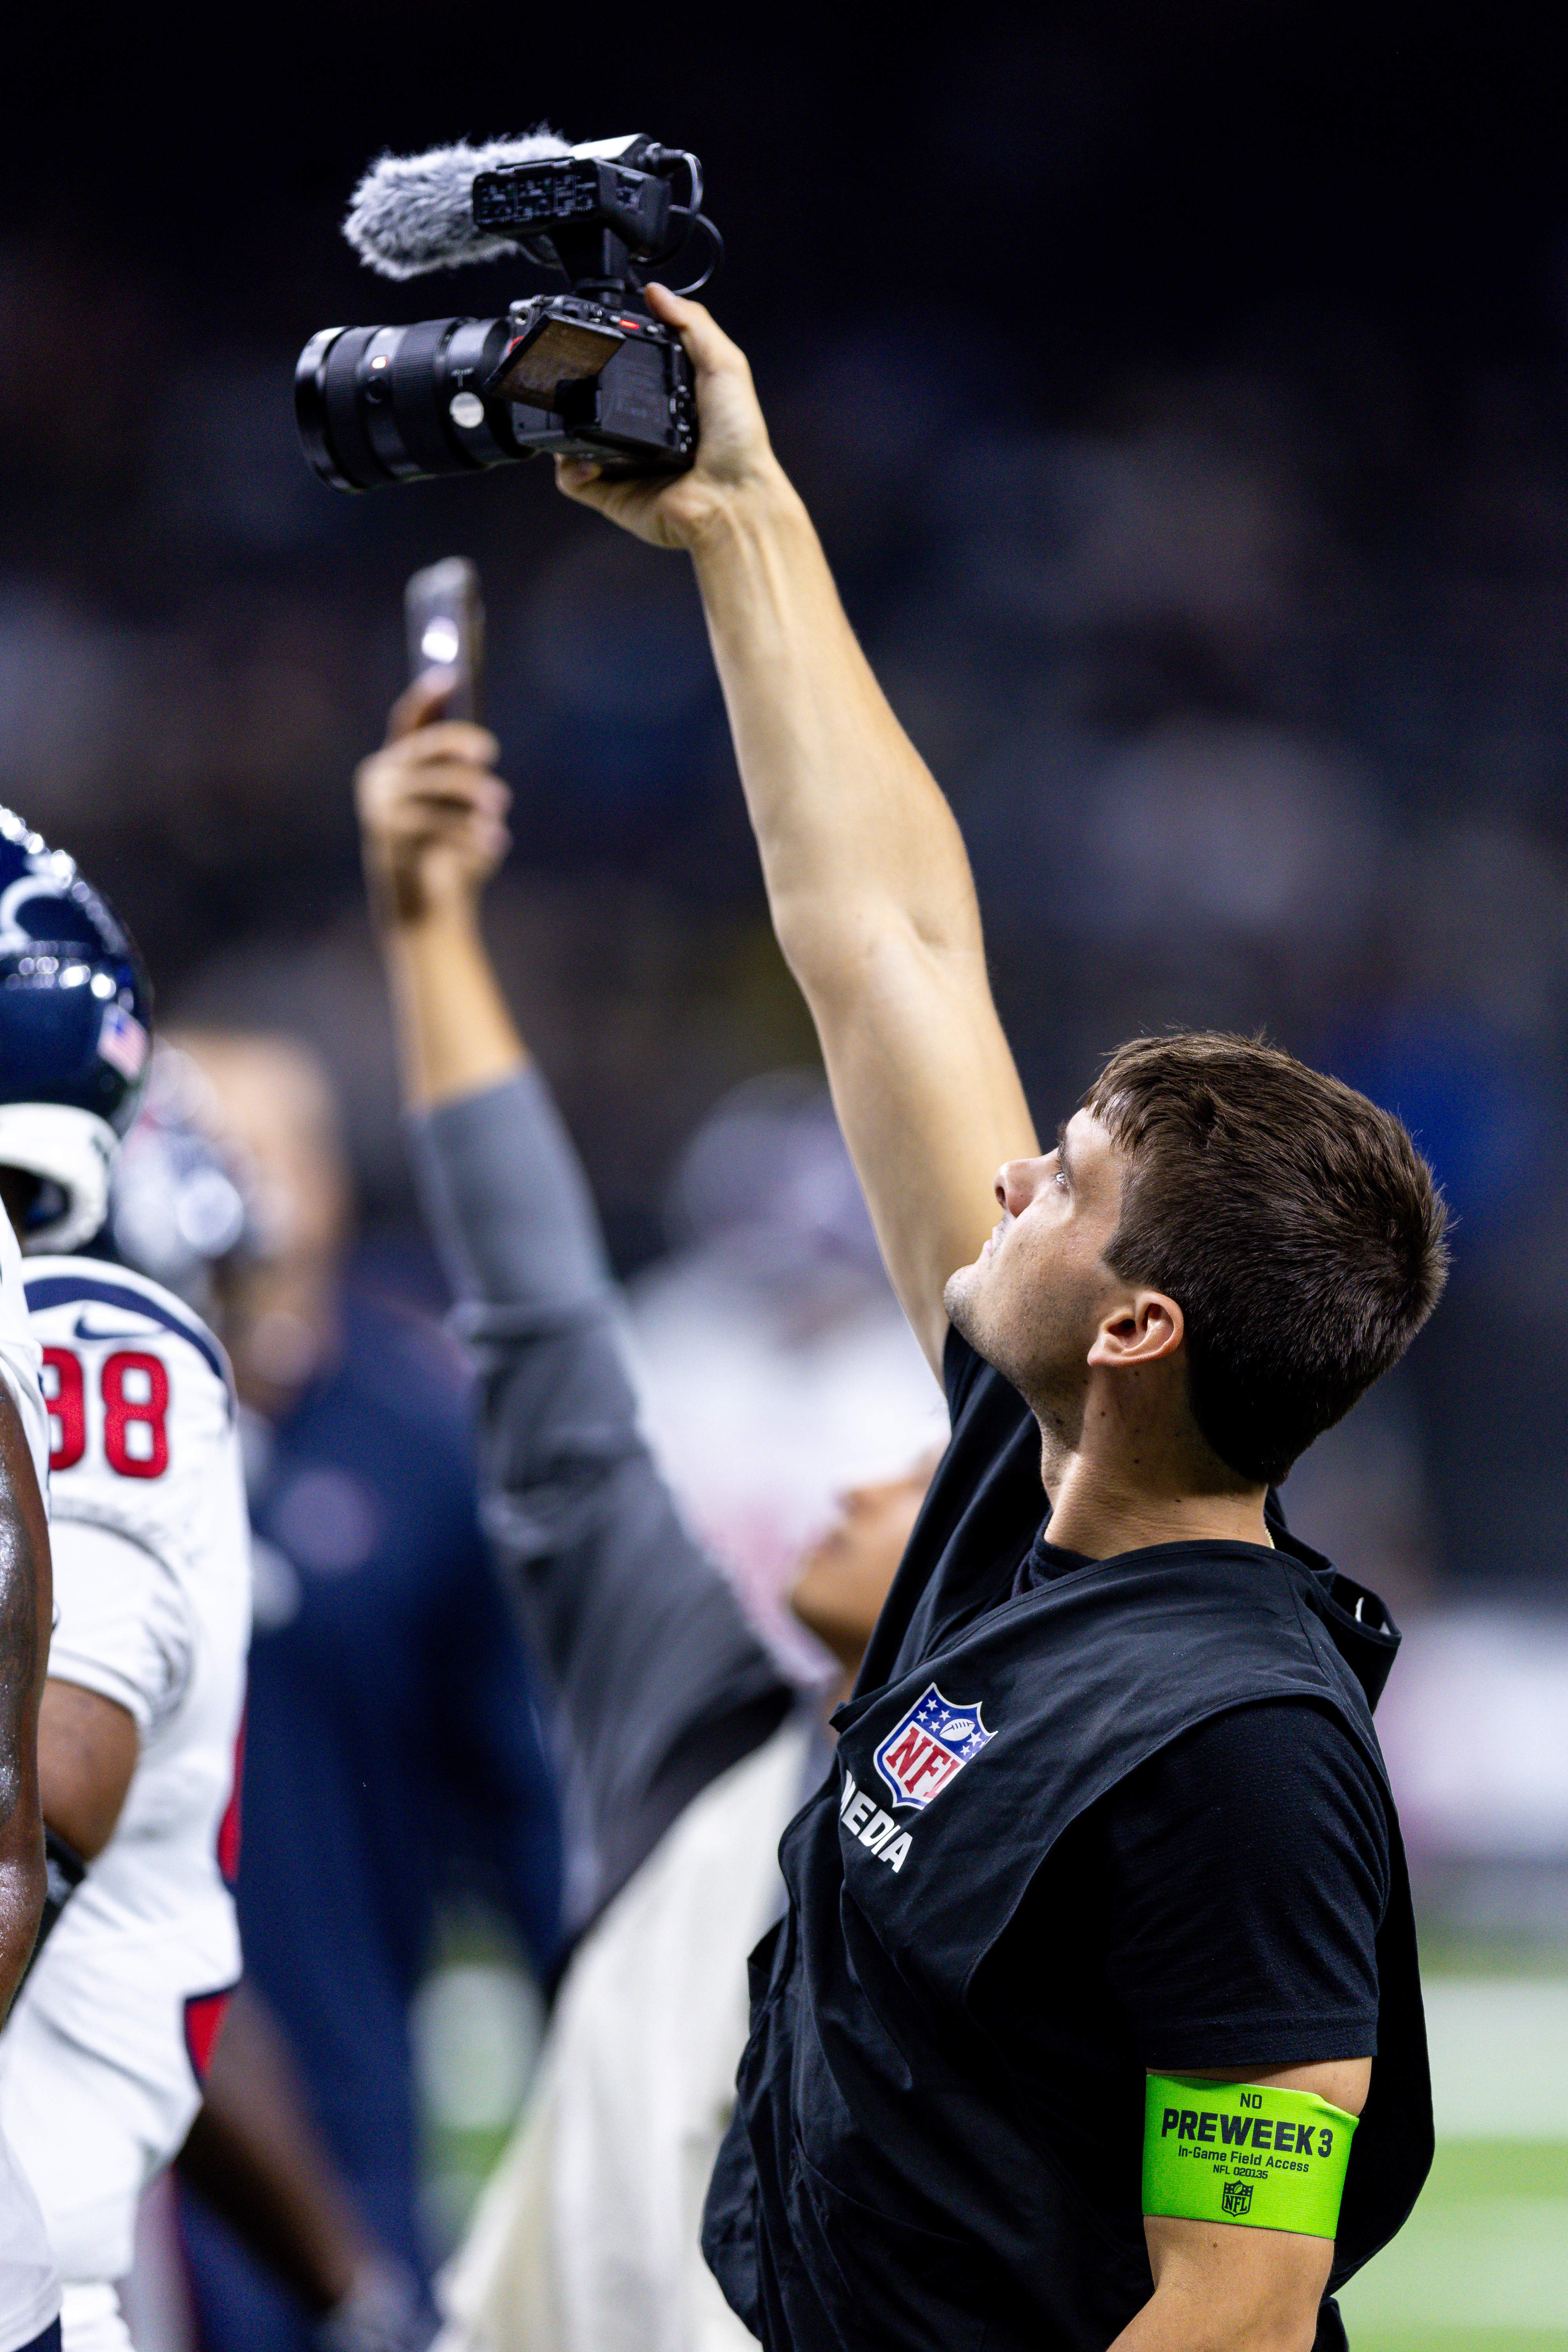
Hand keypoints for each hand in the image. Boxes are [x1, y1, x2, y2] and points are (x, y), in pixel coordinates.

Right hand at [355, 672, 510, 926]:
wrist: (426, 911)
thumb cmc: (448, 849)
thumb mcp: (458, 807)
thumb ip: (461, 772)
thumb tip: (478, 743)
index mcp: (394, 765)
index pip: (408, 720)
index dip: (428, 695)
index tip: (452, 674)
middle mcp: (381, 781)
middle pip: (427, 747)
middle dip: (461, 745)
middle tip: (490, 752)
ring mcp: (383, 811)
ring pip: (440, 784)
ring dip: (475, 795)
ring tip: (499, 808)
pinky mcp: (394, 841)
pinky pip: (443, 825)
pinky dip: (473, 835)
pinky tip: (494, 844)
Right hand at [554, 284, 785, 549]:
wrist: (733, 500)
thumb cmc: (739, 443)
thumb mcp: (724, 365)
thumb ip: (692, 324)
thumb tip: (657, 292)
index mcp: (672, 405)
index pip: (631, 374)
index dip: (611, 357)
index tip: (596, 341)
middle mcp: (648, 436)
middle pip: (599, 405)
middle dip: (578, 392)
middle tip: (572, 380)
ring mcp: (628, 466)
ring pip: (578, 442)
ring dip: (564, 429)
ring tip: (568, 418)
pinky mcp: (615, 496)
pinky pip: (575, 481)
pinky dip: (568, 470)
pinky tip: (581, 461)